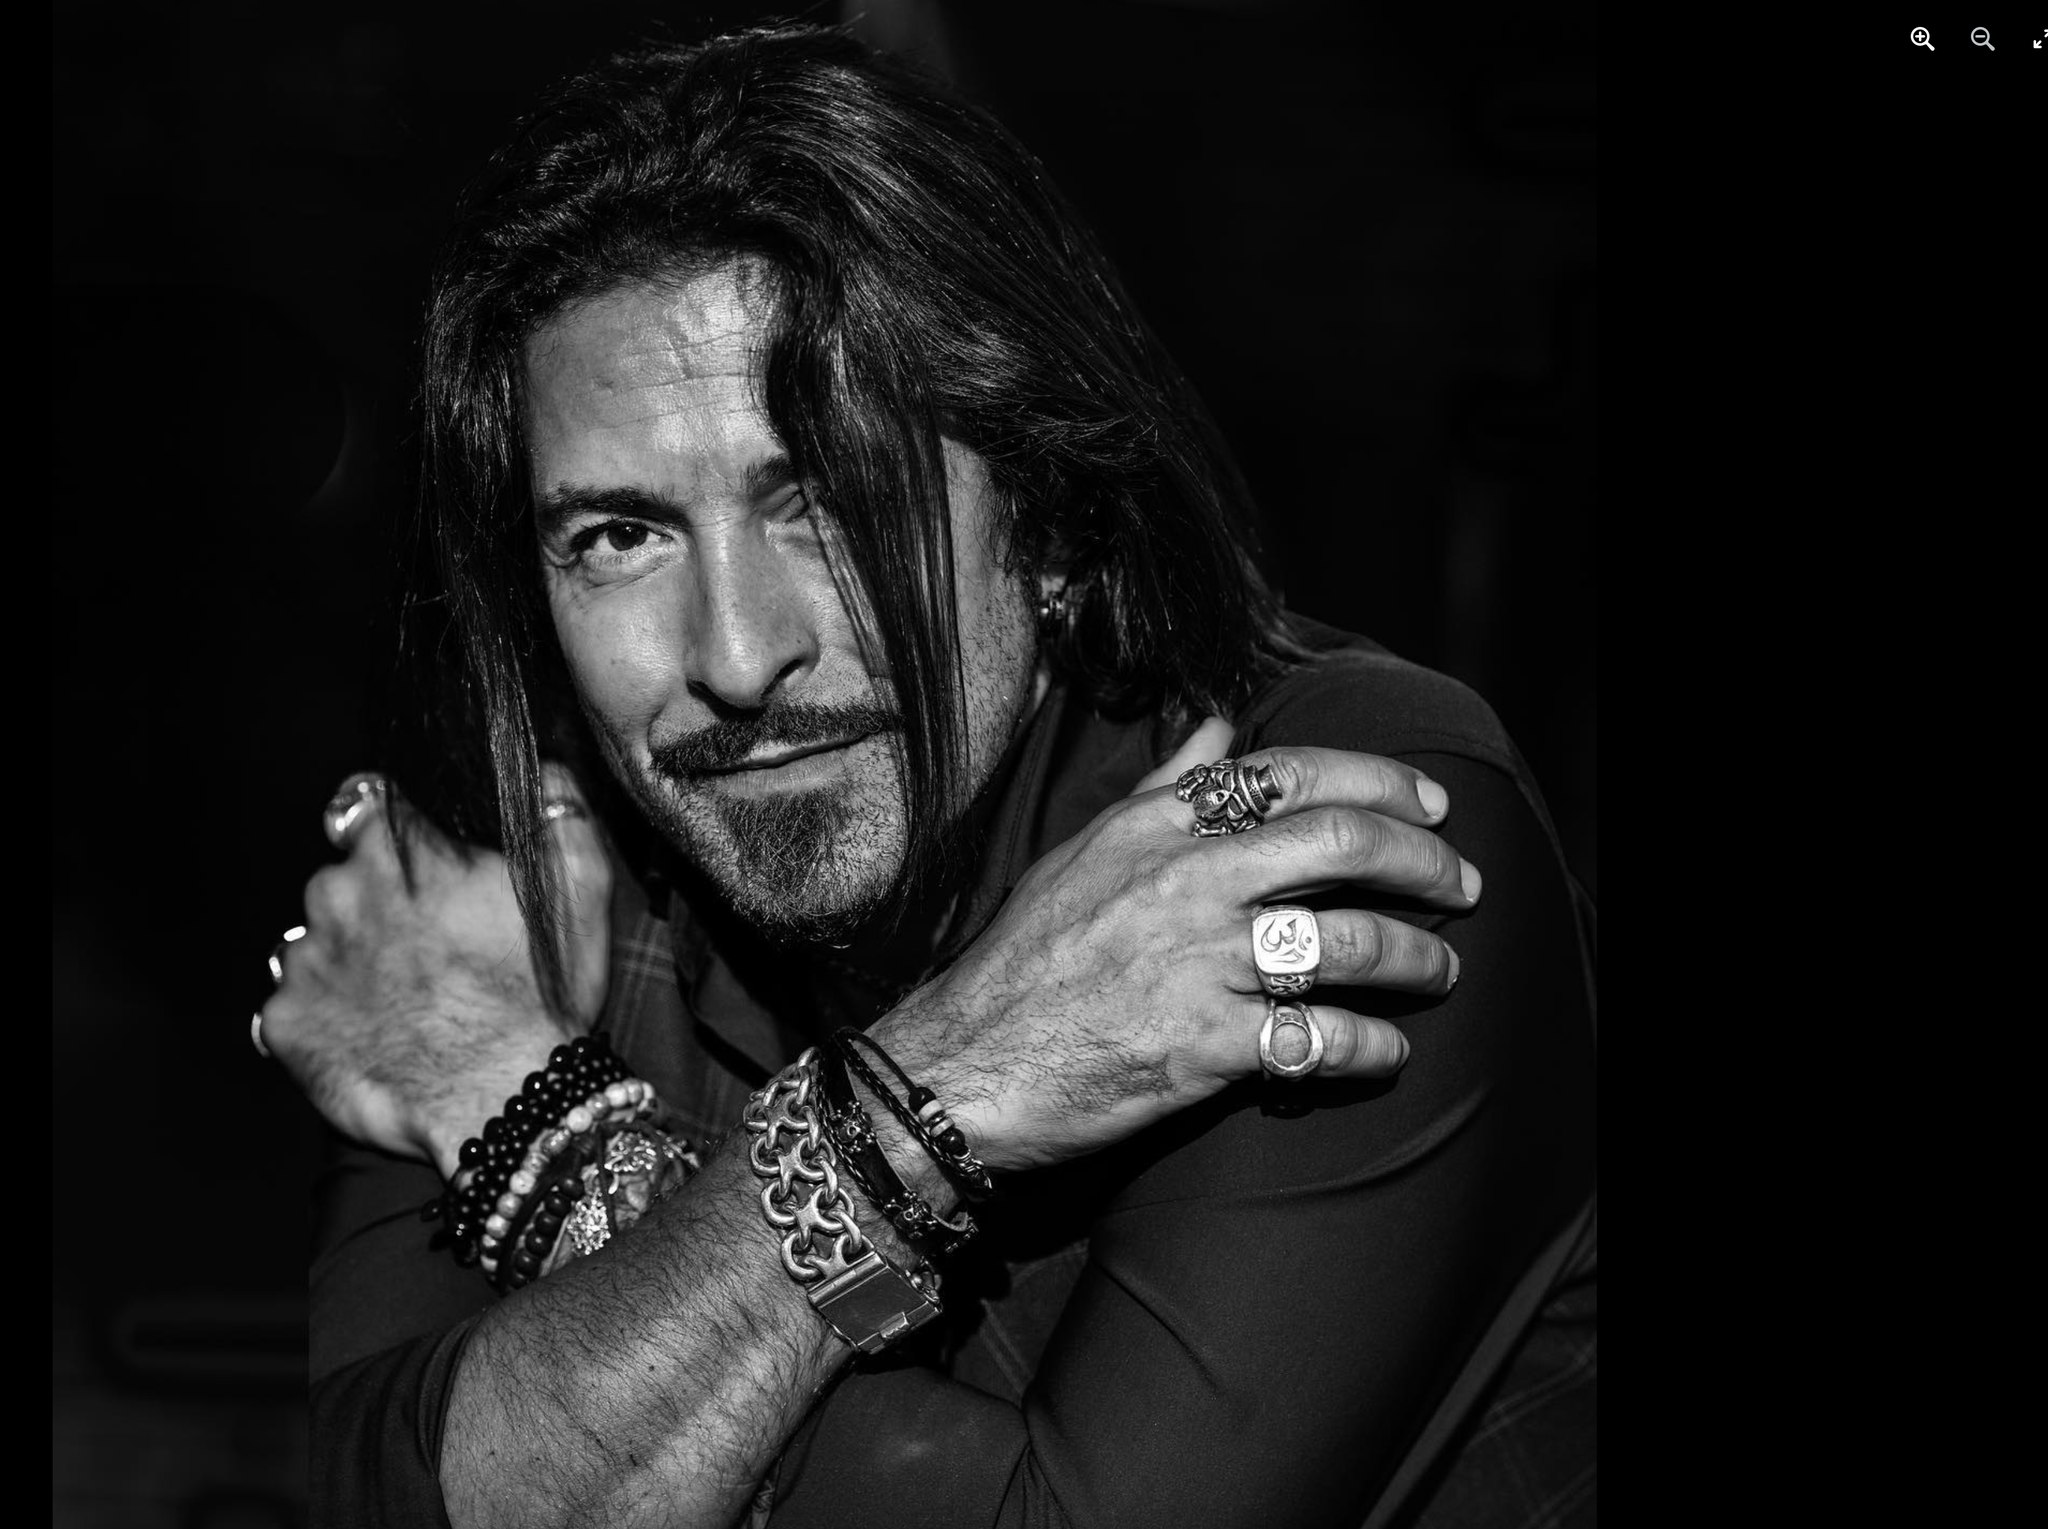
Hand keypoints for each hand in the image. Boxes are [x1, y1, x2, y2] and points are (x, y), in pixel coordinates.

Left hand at [261, 764, 612, 1177]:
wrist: (503, 1098)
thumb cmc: (542, 989)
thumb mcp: (580, 881)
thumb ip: (556, 804)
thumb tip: (538, 767)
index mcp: (398, 847)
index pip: (369, 803)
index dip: (396, 831)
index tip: (419, 861)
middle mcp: (335, 891)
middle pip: (340, 876)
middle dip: (372, 900)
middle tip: (425, 945)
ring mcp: (303, 959)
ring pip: (314, 940)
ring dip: (346, 958)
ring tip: (399, 996)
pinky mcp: (285, 1023)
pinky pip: (294, 1006)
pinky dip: (324, 1017)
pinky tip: (372, 1034)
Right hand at [874, 720, 1475, 1172]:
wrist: (962, 1065)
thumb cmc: (1023, 962)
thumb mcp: (1082, 853)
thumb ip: (1160, 788)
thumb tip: (1219, 724)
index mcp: (1156, 828)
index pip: (1290, 774)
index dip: (1380, 779)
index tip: (1429, 801)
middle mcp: (1183, 882)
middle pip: (1341, 841)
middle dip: (1424, 858)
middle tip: (1463, 883)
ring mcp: (1195, 963)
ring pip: (1349, 941)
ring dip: (1418, 957)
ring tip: (1442, 970)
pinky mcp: (1202, 1048)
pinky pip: (1318, 1039)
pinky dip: (1371, 1047)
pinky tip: (1388, 1051)